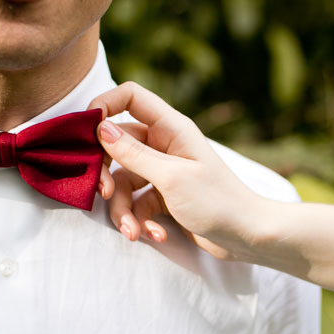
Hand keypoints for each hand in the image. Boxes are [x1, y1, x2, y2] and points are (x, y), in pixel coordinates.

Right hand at [88, 82, 268, 259]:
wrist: (248, 237)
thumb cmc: (218, 202)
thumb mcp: (171, 178)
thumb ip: (133, 154)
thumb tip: (100, 127)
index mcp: (170, 128)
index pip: (130, 96)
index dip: (104, 106)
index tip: (85, 132)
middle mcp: (164, 145)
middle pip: (116, 146)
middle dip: (106, 174)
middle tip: (104, 194)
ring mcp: (163, 172)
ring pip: (123, 182)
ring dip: (123, 211)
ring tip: (133, 232)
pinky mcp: (163, 198)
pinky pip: (137, 204)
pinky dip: (141, 222)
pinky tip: (156, 235)